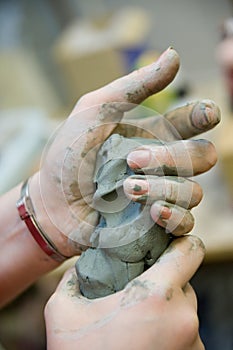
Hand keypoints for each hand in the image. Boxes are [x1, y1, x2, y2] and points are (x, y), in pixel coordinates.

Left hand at [29, 47, 219, 256]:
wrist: (52, 204)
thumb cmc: (68, 157)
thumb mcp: (94, 113)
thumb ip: (133, 87)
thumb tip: (174, 56)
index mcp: (153, 135)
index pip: (193, 122)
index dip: (205, 115)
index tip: (205, 114)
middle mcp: (163, 164)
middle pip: (202, 156)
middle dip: (173, 157)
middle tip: (133, 160)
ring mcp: (162, 195)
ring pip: (193, 191)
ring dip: (163, 187)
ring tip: (128, 189)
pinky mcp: (156, 225)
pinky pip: (186, 222)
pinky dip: (173, 215)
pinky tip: (153, 211)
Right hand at [45, 235, 204, 349]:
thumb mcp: (63, 313)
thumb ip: (73, 280)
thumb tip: (81, 267)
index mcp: (158, 297)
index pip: (190, 251)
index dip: (180, 242)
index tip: (166, 243)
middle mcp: (185, 320)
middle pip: (183, 281)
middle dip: (162, 281)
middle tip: (136, 288)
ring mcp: (193, 344)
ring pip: (185, 308)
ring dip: (165, 307)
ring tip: (137, 318)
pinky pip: (185, 332)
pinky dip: (169, 329)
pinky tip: (143, 338)